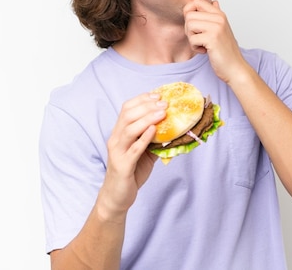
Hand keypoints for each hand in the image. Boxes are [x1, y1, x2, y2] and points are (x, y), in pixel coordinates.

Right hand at [98, 92, 165, 218]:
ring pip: (129, 129)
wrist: (117, 196)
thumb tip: (175, 128)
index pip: (126, 109)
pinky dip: (144, 138)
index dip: (141, 100)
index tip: (157, 95)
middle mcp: (116, 139)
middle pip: (127, 115)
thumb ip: (155, 139)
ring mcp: (118, 152)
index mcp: (119, 133)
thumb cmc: (132, 172)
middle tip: (164, 102)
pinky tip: (154, 130)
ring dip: (147, 118)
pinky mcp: (123, 166)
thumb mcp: (145, 152)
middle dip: (147, 106)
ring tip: (162, 112)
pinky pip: (133, 149)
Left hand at [183, 0, 249, 82]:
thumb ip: (216, 15)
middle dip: (189, 28)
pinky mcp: (212, 38)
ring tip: (202, 44)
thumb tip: (214, 2)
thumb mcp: (222, 29)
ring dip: (192, 37)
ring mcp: (216, 27)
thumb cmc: (226, 51)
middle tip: (199, 38)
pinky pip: (192, 38)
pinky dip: (195, 47)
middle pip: (189, 14)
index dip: (189, 12)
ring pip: (189, 25)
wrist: (235, 67)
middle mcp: (219, 18)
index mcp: (220, 14)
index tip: (195, 25)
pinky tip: (205, 50)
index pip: (197, 1)